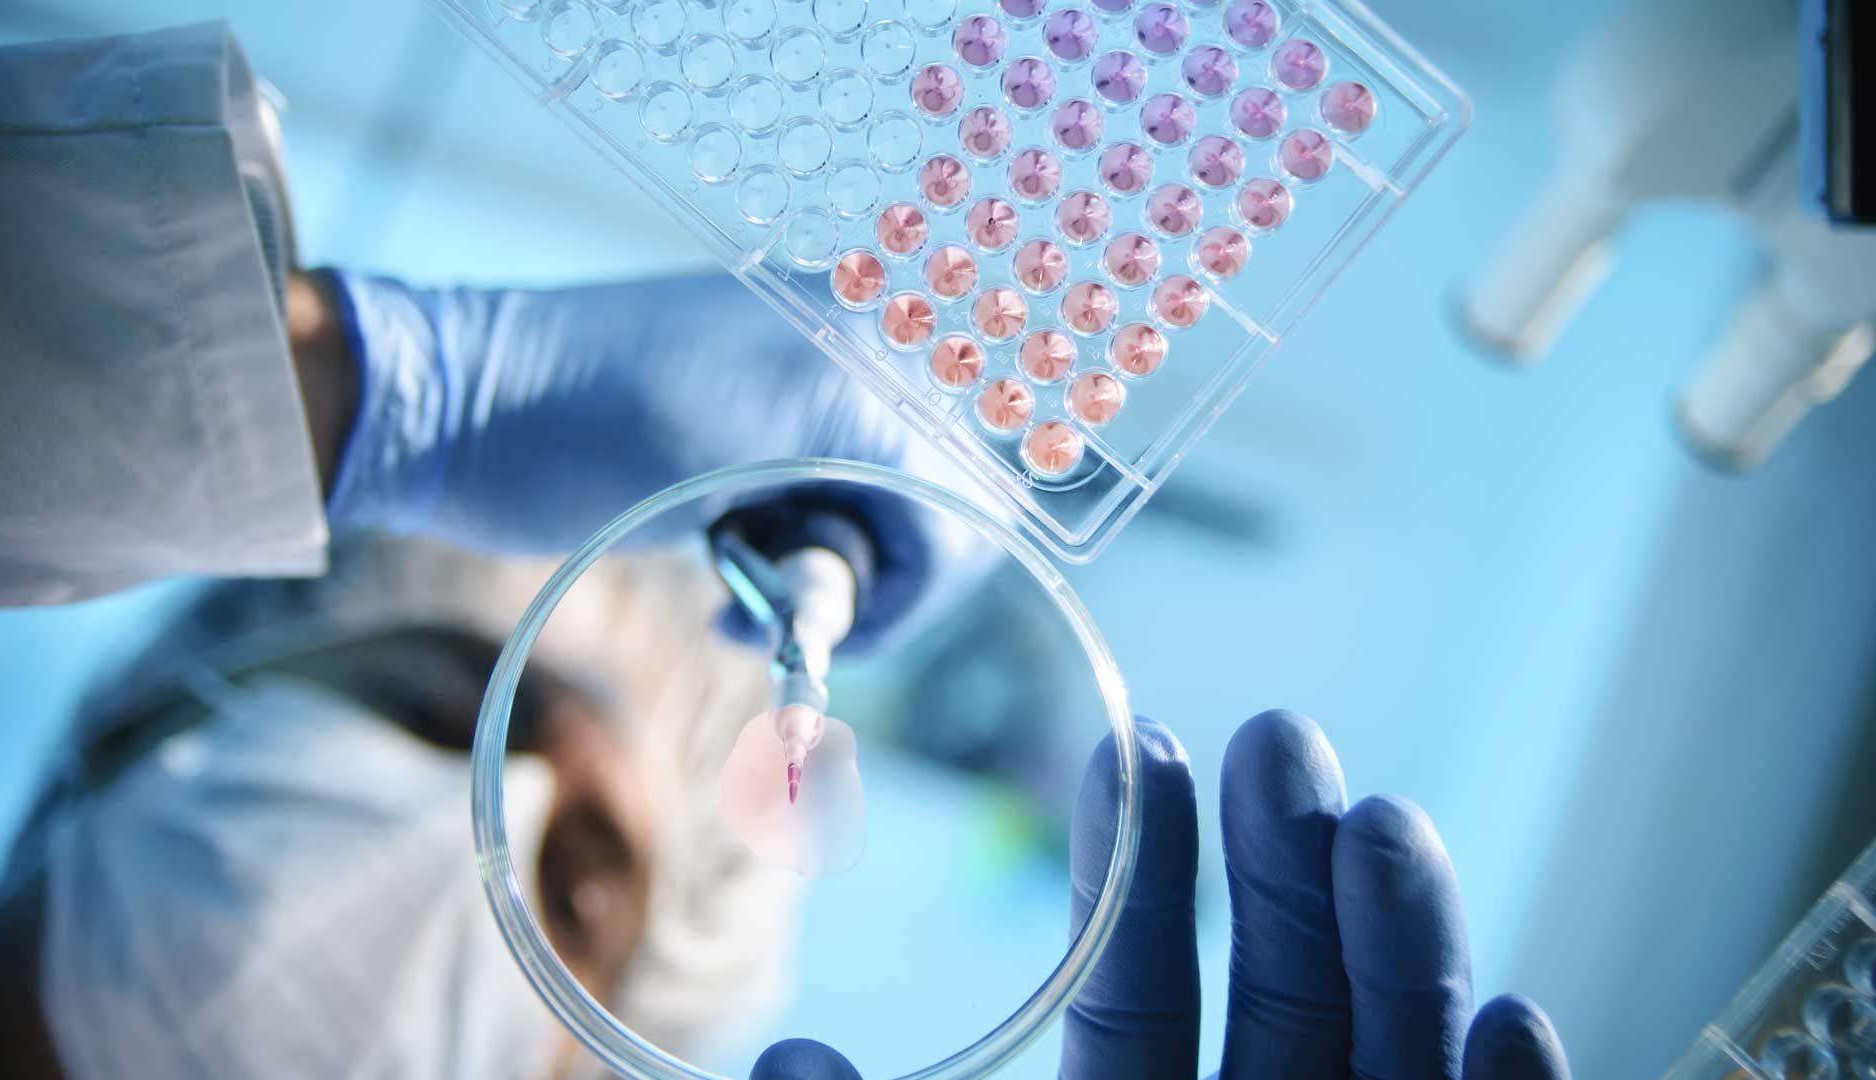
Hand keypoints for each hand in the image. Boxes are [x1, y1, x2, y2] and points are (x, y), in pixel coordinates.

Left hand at [319, 269, 981, 644]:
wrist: (451, 404)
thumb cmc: (571, 446)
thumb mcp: (727, 484)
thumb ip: (864, 494)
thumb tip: (956, 537)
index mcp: (858, 355)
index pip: (963, 502)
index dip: (913, 592)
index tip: (836, 636)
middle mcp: (853, 345)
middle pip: (937, 499)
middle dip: (871, 572)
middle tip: (777, 606)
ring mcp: (809, 364)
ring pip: (883, 498)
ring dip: (827, 557)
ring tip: (736, 579)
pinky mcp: (764, 394)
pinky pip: (833, 475)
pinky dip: (796, 528)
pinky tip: (725, 543)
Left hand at [746, 711, 1570, 1079]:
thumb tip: (788, 1058)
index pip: (1138, 1005)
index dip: (1145, 875)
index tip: (1147, 744)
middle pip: (1283, 1006)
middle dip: (1287, 869)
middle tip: (1281, 731)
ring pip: (1392, 1058)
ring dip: (1404, 942)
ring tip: (1381, 818)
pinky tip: (1513, 1007)